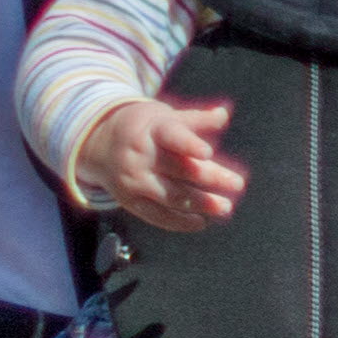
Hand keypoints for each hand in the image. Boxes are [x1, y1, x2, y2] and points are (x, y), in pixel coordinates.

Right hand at [72, 94, 249, 229]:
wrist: (100, 144)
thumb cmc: (145, 128)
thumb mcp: (165, 117)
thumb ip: (196, 120)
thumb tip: (223, 114)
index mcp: (152, 130)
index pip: (172, 137)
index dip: (189, 145)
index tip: (207, 152)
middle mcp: (141, 155)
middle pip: (181, 169)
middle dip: (211, 177)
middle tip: (238, 184)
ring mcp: (134, 179)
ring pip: (171, 195)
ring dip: (201, 203)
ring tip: (225, 207)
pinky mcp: (129, 200)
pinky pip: (156, 215)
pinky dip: (179, 222)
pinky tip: (200, 222)